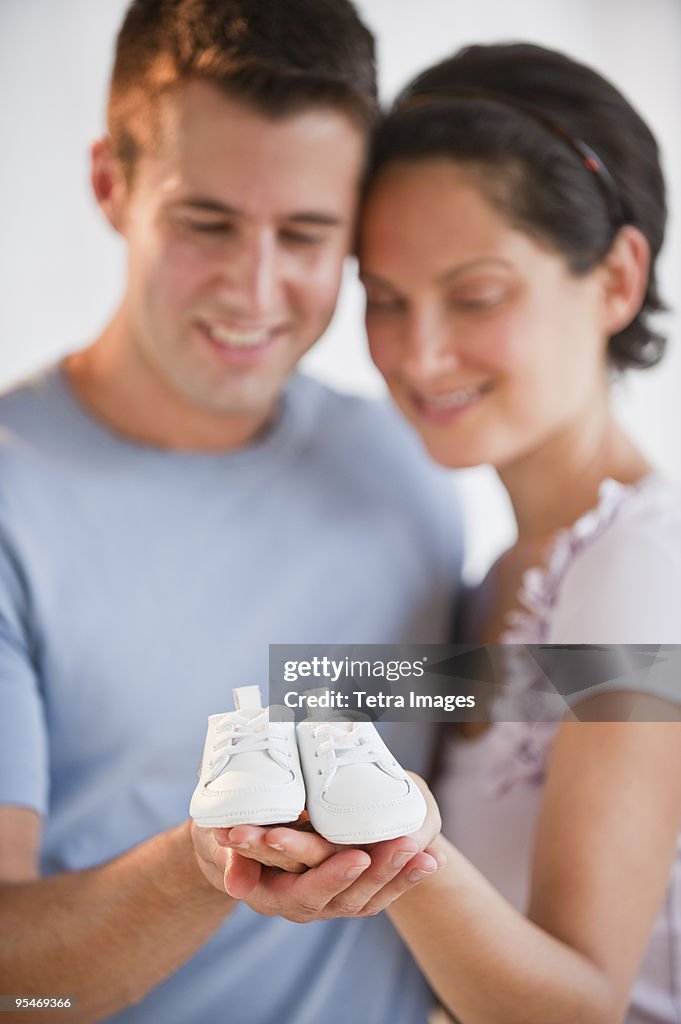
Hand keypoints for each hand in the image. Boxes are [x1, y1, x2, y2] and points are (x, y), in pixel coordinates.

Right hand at [209, 772, 444, 921]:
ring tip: (426, 855)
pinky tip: (433, 859)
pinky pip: (380, 890)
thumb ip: (229, 859)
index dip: (332, 877)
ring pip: (369, 897)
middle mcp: (306, 905)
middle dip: (379, 873)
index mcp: (275, 895)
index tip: (356, 857)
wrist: (235, 849)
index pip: (307, 892)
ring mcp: (329, 900)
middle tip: (404, 846)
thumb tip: (236, 884)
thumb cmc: (224, 839)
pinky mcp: (346, 889)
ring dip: (400, 876)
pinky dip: (406, 877)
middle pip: (347, 897)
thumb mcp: (217, 845)